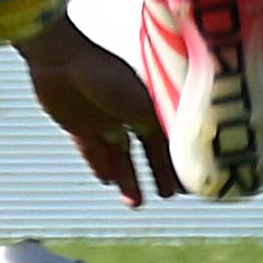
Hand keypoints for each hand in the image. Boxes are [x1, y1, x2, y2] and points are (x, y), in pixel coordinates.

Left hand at [18, 22, 180, 208]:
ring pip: (119, 154)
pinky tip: (107, 180)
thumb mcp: (149, 108)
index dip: (182, 157)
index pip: (172, 134)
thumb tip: (200, 156)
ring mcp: (102, 116)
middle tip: (170, 194)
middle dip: (159, 170)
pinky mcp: (76, 123)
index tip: (192, 180)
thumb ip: (173, 131)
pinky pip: (91, 150)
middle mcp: (127, 108)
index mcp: (149, 99)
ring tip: (135, 204)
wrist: (62, 58)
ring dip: (128, 178)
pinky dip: (99, 165)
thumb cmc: (110, 76)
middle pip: (149, 146)